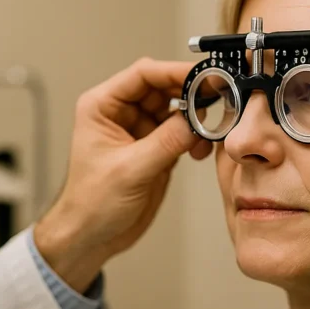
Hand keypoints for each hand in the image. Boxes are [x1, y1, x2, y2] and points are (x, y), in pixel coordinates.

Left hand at [34, 58, 211, 290]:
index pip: (143, 75)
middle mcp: (121, 113)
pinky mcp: (155, 148)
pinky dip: (197, 136)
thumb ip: (166, 142)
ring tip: (209, 131)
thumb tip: (196, 120)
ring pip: (177, 108)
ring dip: (196, 117)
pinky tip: (202, 149)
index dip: (174, 72)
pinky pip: (182, 132)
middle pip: (164, 87)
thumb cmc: (91, 203)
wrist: (91, 236)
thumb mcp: (130, 170)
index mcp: (102, 106)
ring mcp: (140, 130)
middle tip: (218, 100)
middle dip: (191, 93)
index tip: (203, 77)